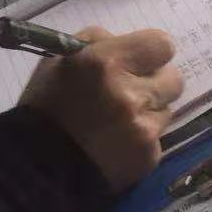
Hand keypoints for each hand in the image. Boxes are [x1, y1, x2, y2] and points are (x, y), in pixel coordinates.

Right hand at [21, 27, 182, 191]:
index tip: (141, 62)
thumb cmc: (44, 108)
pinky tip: (117, 145)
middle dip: (155, 83)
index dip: (152, 53)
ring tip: (118, 123)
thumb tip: (125, 43)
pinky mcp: (149, 156)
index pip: (162, 45)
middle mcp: (130, 93)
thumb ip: (96, 43)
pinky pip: (157, 139)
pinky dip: (141, 140)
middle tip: (133, 92)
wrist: (38, 169)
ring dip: (148, 112)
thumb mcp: (58, 61)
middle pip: (174, 78)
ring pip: (166, 110)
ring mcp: (143, 127)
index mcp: (105, 62)